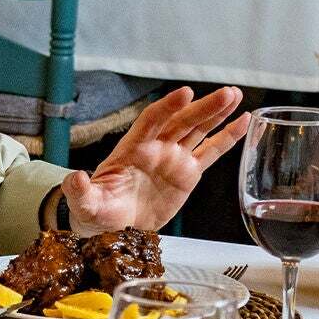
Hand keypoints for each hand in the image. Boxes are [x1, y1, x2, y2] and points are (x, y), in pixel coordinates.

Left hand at [62, 87, 249, 231]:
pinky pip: (210, 152)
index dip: (167, 108)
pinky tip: (244, 120)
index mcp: (131, 149)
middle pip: (181, 122)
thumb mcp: (85, 204)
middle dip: (203, 107)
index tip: (184, 94)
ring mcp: (173, 158)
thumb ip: (80, 191)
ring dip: (216, 113)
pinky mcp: (187, 173)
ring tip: (235, 95)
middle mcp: (155, 148)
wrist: (111, 226)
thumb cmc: (96, 211)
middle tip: (226, 92)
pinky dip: (227, 137)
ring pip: (197, 131)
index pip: (151, 122)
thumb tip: (74, 178)